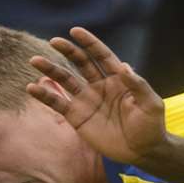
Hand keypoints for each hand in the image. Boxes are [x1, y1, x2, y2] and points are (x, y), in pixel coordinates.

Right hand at [26, 27, 168, 164]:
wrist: (143, 151)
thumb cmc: (151, 126)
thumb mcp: (151, 104)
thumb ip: (139, 86)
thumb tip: (124, 67)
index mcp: (118, 79)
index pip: (101, 56)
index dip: (89, 43)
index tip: (75, 31)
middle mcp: (99, 86)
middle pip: (80, 63)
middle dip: (68, 51)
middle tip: (54, 41)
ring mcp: (87, 100)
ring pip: (65, 80)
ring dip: (50, 70)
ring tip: (35, 61)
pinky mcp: (77, 116)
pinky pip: (58, 103)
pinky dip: (45, 95)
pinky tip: (32, 88)